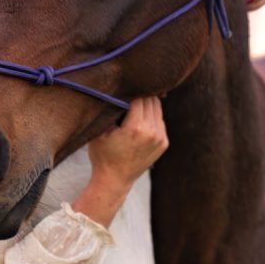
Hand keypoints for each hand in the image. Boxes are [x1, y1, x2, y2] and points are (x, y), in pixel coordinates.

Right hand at [71, 97, 168, 227]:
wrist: (114, 180)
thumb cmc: (102, 154)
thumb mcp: (100, 130)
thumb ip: (110, 110)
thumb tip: (116, 89)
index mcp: (135, 127)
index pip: (138, 96)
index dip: (130, 88)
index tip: (123, 83)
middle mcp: (152, 132)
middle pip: (150, 99)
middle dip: (139, 93)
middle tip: (129, 88)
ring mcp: (160, 138)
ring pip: (157, 107)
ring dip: (147, 102)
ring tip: (134, 102)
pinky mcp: (164, 143)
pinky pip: (160, 119)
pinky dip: (151, 115)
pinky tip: (140, 118)